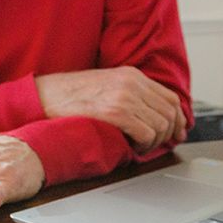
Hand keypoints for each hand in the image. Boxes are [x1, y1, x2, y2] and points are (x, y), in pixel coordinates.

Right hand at [35, 67, 186, 152]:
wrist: (44, 96)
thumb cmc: (68, 96)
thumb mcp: (104, 86)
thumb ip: (128, 94)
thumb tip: (149, 114)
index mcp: (131, 75)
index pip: (169, 97)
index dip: (178, 119)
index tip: (177, 132)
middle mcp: (132, 83)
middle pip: (170, 112)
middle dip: (169, 133)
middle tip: (159, 145)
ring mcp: (124, 96)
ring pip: (161, 125)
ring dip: (155, 142)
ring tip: (140, 147)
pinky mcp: (115, 112)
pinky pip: (147, 133)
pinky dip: (144, 145)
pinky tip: (133, 147)